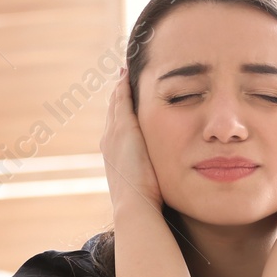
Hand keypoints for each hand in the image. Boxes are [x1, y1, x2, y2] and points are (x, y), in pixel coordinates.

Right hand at [102, 69, 160, 209]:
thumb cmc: (147, 203)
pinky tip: (128, 71)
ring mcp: (113, 133)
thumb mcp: (148, 186)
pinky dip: (123, 85)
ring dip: (120, 86)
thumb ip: (152, 176)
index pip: (117, 125)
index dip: (121, 111)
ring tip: (126, 70)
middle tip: (123, 76)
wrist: (134, 206)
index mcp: (114, 154)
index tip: (126, 97)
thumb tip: (167, 181)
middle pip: (113, 110)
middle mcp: (109, 140)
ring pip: (115, 102)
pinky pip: (122, 98)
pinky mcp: (123, 128)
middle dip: (118, 94)